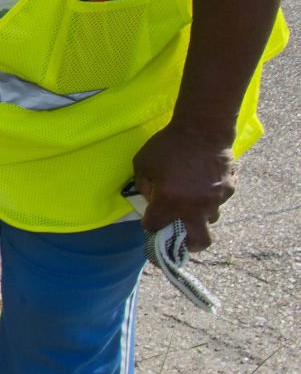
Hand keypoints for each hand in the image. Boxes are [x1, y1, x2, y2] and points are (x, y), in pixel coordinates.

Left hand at [130, 122, 235, 249]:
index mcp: (169, 202)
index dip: (150, 226)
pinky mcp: (230, 190)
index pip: (155, 227)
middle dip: (188, 245)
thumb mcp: (143, 163)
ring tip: (191, 200)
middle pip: (198, 242)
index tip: (150, 222)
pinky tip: (203, 183)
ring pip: (209, 219)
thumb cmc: (168, 144)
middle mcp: (195, 207)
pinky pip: (219, 201)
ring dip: (199, 216)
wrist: (203, 128)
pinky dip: (210, 198)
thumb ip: (142, 186)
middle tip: (181, 238)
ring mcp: (216, 200)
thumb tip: (150, 200)